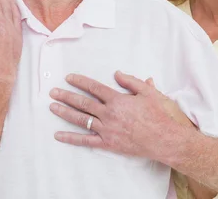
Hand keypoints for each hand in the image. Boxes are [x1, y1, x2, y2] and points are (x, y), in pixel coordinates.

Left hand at [49, 71, 193, 161]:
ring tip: (52, 107)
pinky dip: (71, 138)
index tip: (69, 78)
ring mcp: (107, 130)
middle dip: (66, 96)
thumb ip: (131, 81)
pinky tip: (59, 135)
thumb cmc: (158, 115)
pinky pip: (86, 141)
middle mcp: (109, 114)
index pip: (94, 88)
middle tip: (53, 92)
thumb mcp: (148, 93)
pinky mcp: (108, 143)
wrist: (164, 139)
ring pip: (81, 120)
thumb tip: (117, 73)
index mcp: (118, 100)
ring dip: (65, 113)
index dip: (80, 81)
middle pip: (83, 103)